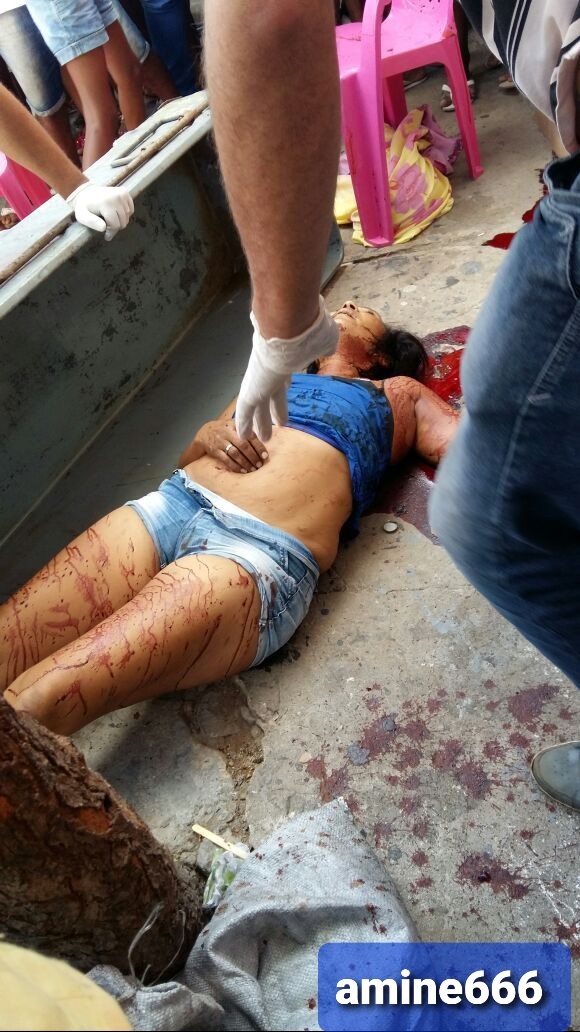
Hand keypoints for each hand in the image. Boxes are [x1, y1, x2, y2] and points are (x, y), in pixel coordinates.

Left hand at [66, 182, 133, 240]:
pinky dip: (125, 214)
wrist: (87, 192)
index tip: (106, 236)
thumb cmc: (84, 207)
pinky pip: (130, 209)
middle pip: (123, 221)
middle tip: (108, 228)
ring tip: (111, 220)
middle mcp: (116, 197)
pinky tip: (116, 213)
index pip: (115, 224)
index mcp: (106, 203)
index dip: (111, 233)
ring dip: (120, 220)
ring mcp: (121, 193)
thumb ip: (91, 222)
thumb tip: (103, 227)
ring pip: (127, 216)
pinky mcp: (125, 192)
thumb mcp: (82, 216)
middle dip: (116, 227)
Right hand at [199, 421, 267, 472]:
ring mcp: (220, 442)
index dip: (258, 446)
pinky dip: (235, 466)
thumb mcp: (234, 425)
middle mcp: (227, 433)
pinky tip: (242, 470)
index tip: (265, 455)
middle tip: (260, 464)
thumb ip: (246, 430)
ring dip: (245, 462)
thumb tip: (265, 438)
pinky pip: (226, 460)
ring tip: (253, 469)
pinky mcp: (215, 451)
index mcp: (235, 425)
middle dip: (253, 456)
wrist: (204, 433)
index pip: (249, 435)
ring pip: (235, 453)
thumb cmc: (224, 430)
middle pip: (243, 445)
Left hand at [235, 296, 338, 439]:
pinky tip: (244, 435)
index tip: (287, 386)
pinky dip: (245, 422)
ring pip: (259, 405)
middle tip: (278, 422)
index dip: (286, 382)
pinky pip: (246, 410)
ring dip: (261, 421)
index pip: (284, 372)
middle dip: (274, 408)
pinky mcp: (251, 389)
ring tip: (263, 438)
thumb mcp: (324, 339)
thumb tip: (329, 348)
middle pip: (271, 392)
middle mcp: (270, 367)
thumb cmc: (308, 331)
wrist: (288, 325)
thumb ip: (324, 345)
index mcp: (285, 356)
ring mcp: (259, 379)